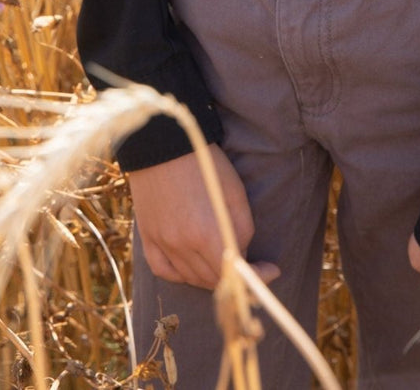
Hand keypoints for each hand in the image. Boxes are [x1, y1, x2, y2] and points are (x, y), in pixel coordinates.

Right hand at [128, 144, 280, 290]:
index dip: (257, 276)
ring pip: (191, 278)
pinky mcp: (147, 237)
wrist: (164, 141)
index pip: (235, 273)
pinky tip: (192, 267)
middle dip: (236, 277)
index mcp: (207, 235)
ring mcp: (162, 243)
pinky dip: (180, 274)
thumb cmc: (204, 163)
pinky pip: (164, 271)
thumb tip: (242, 255)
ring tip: (224, 264)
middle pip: (213, 279)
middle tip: (250, 266)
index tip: (272, 270)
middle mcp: (183, 246)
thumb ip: (242, 229)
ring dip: (211, 276)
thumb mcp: (234, 192)